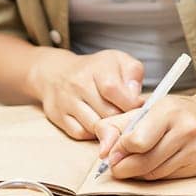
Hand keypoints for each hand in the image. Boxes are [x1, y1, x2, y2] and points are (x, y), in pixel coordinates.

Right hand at [27, 49, 145, 139]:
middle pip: (107, 112)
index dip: (130, 102)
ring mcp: (67, 101)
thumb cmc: (96, 69)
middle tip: (129, 117)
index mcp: (97, 68)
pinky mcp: (59, 116)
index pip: (112, 89)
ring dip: (109, 128)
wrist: (57, 72)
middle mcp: (78, 84)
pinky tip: (99, 126)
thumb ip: (133, 73)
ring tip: (115, 122)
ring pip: (95, 126)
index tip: (138, 106)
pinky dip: (92, 133)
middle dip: (123, 118)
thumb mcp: (118, 61)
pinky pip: (80, 133)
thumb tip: (136, 97)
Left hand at [92, 95, 195, 180]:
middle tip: (117, 168)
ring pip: (155, 173)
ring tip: (135, 164)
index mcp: (167, 110)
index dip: (119, 152)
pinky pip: (169, 177)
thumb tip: (102, 152)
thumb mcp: (145, 110)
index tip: (112, 154)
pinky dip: (156, 175)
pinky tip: (155, 165)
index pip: (136, 141)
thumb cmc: (175, 113)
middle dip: (124, 168)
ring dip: (139, 173)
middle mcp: (185, 128)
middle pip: (144, 162)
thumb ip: (117, 125)